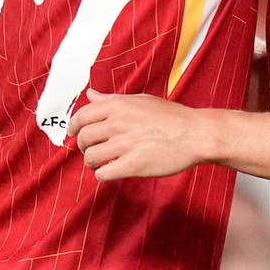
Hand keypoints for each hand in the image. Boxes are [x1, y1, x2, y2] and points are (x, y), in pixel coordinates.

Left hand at [67, 89, 210, 179]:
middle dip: (84, 147)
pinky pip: (104, 174)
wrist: (195, 134)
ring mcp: (125, 144)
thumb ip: (111, 99)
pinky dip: (103, 175)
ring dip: (92, 163)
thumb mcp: (140, 100)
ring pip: (90, 158)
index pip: (81, 116)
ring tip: (101, 163)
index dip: (74, 128)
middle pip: (83, 138)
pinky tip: (112, 172)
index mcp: (118, 105)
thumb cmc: (171, 117)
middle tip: (93, 150)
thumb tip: (90, 94)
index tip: (74, 134)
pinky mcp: (133, 165)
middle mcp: (118, 123)